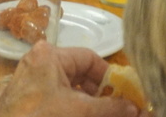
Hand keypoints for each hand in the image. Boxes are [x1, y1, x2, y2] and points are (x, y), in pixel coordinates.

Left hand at [0, 43, 141, 116]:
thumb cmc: (41, 115)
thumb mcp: (80, 109)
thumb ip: (111, 107)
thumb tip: (136, 108)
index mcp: (51, 55)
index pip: (90, 58)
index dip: (110, 77)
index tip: (124, 95)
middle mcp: (40, 62)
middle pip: (81, 74)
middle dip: (101, 94)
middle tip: (118, 109)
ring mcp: (33, 81)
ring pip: (71, 88)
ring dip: (89, 103)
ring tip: (104, 113)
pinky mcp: (29, 98)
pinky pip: (58, 98)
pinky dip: (74, 107)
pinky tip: (84, 115)